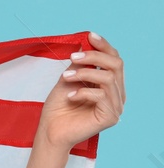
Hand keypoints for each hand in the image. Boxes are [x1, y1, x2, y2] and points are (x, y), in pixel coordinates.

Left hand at [38, 32, 123, 152]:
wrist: (50, 131)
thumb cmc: (58, 108)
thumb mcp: (68, 79)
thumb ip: (79, 64)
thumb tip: (86, 42)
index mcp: (110, 84)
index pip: (114, 60)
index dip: (104, 46)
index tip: (90, 35)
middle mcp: (117, 94)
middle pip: (116, 65)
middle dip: (94, 56)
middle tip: (73, 56)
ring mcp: (116, 106)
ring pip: (108, 78)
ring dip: (84, 73)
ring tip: (65, 77)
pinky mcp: (110, 117)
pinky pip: (101, 96)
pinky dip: (83, 92)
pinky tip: (70, 96)